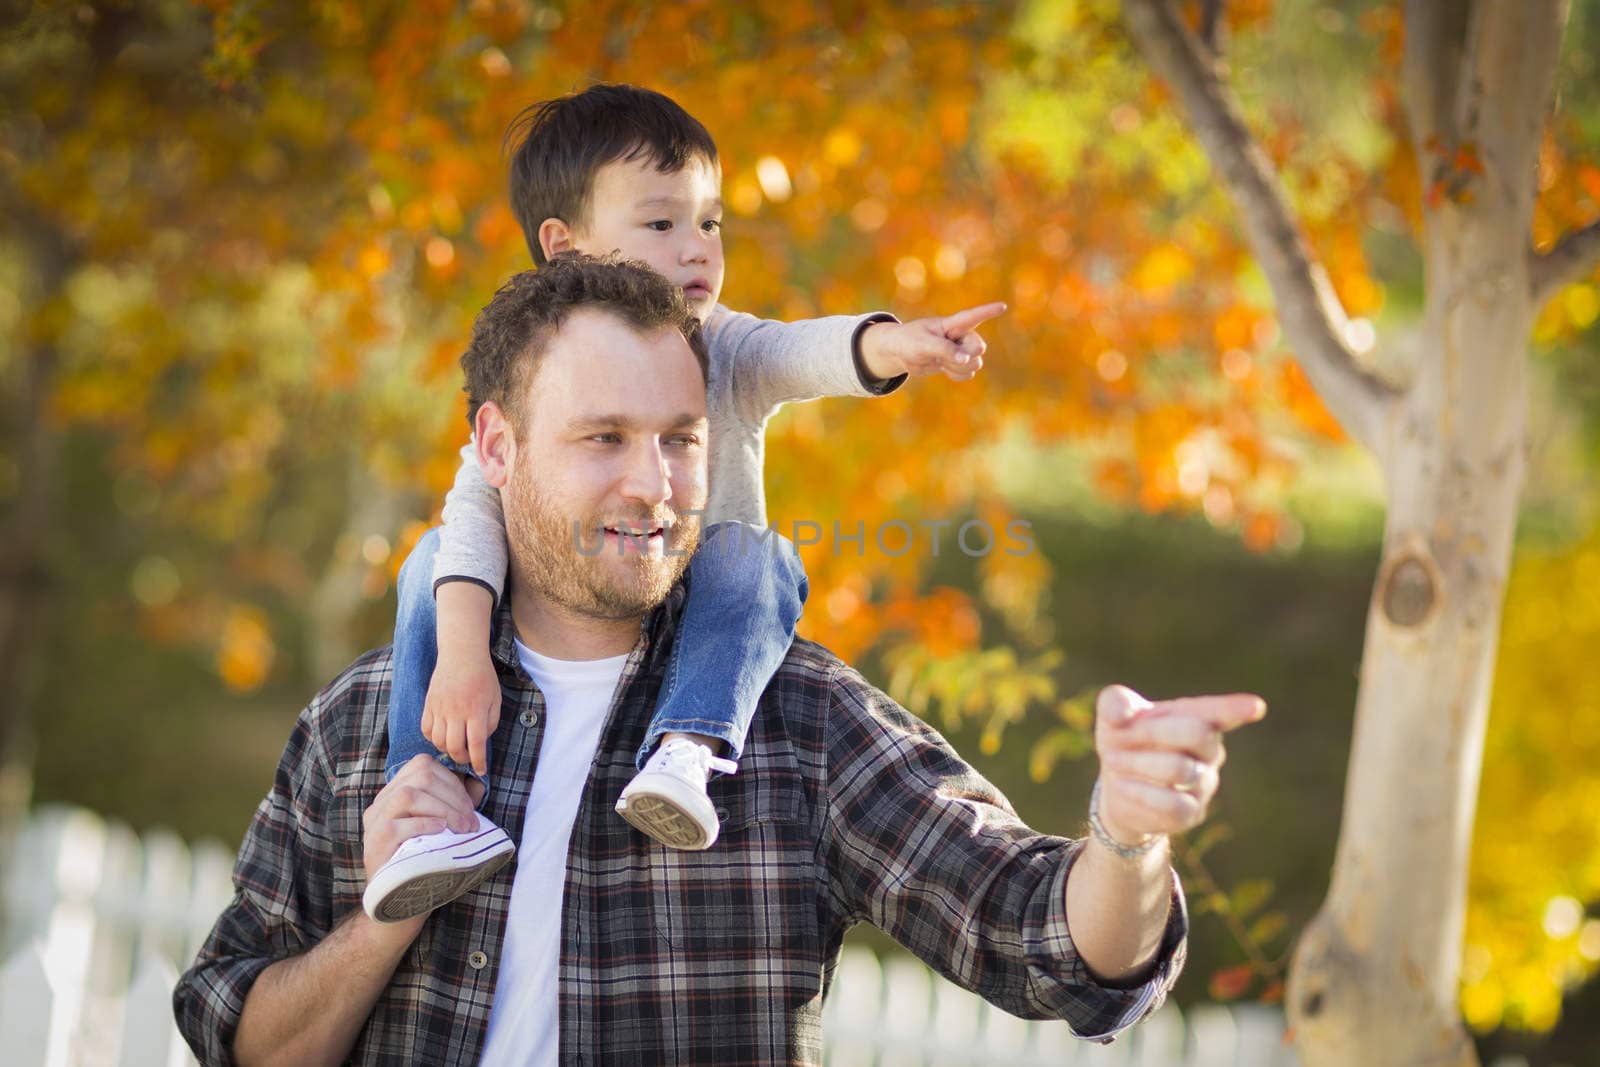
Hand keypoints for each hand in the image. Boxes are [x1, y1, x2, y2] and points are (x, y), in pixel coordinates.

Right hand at [362, 754, 479, 881]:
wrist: (398, 899)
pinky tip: (441, 834)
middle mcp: (381, 802)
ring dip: (443, 809)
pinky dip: (425, 825)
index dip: (452, 782)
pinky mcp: (375, 842)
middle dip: (454, 796)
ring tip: (461, 829)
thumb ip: (455, 803)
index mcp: (395, 792)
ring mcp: (374, 821)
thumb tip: (479, 783)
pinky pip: (398, 824)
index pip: (423, 765)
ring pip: (408, 794)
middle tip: (471, 823)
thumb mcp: (442, 825)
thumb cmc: (424, 859)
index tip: (469, 807)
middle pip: (420, 776)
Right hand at [420, 648, 501, 776]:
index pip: (476, 744)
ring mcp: (439, 708)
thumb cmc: (483, 677)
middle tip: (468, 759)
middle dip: (462, 759)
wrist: (461, 655)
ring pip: (438, 741)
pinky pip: (426, 730)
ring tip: (456, 747)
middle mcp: (456, 711)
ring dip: (447, 750)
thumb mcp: (495, 700)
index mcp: (476, 710)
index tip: (481, 771)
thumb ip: (490, 723)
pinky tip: (443, 736)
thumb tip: (480, 743)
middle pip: (454, 747)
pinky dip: (433, 739)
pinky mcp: (428, 704)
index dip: (479, 762)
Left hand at [860, 301, 1005, 381]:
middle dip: (965, 356)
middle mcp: (960, 336)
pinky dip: (958, 375)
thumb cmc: (910, 341)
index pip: (973, 316)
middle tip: (945, 356)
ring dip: (958, 367)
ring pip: (975, 363)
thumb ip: (945, 350)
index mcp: (952, 324)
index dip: (988, 311)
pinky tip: (945, 370)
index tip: (1002, 306)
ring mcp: (960, 350)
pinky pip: (969, 373)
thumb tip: (967, 360)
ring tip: (940, 362)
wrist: (900, 353)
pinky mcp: (957, 363)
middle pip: (978, 347)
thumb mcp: (924, 344)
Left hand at [1092, 684, 1265, 845]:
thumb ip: (1115, 704)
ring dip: (1138, 763)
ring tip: (1111, 761)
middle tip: (1118, 736)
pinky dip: (1141, 793)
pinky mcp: (1191, 813)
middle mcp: (1209, 751)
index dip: (1236, 709)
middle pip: (1197, 733)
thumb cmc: (1125, 740)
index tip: (1255, 707)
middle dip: (1153, 730)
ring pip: (1180, 769)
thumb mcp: (1114, 715)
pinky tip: (1121, 786)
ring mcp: (1205, 783)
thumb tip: (1121, 716)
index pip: (1219, 712)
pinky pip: (1172, 804)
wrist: (1117, 785)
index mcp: (1196, 719)